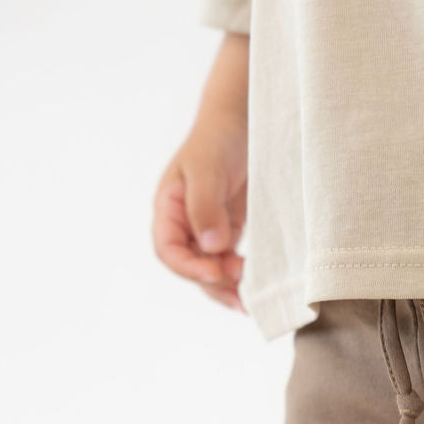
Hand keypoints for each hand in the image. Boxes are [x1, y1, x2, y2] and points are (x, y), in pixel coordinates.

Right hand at [152, 111, 247, 310]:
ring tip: (250, 301)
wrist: (243, 122)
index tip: (216, 272)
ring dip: (228, 287)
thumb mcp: (208, 168)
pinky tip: (254, 288)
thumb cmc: (218, 139)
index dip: (189, 267)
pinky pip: (229, 262)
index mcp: (168, 208)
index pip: (169, 250)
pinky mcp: (228, 232)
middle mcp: (184, 224)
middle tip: (241, 290)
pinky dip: (240, 278)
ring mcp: (206, 230)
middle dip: (214, 282)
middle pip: (191, 266)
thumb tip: (211, 246)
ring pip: (210, 270)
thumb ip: (205, 206)